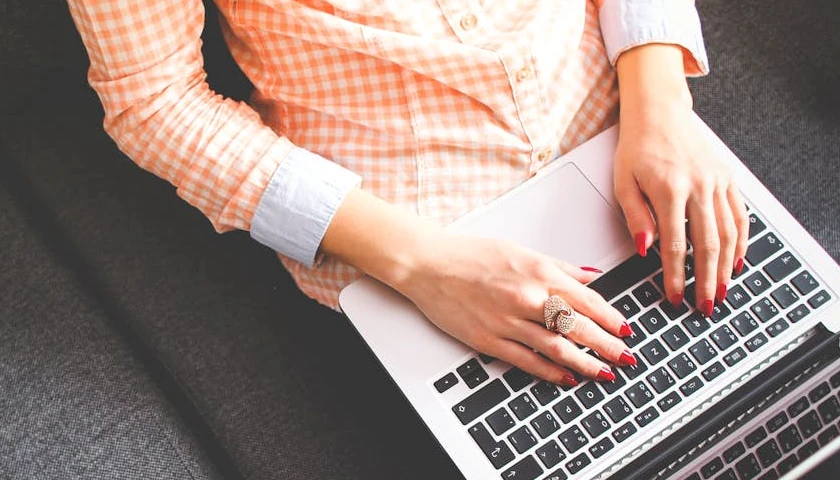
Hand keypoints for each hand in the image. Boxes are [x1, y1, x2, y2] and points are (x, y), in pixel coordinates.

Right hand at [395, 233, 634, 384]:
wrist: (429, 265)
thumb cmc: (471, 255)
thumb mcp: (521, 251)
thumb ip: (560, 267)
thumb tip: (591, 277)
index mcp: (538, 273)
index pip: (587, 301)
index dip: (611, 319)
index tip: (626, 330)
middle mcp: (527, 298)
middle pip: (578, 327)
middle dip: (608, 346)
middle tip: (627, 358)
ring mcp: (508, 321)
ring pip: (557, 348)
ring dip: (586, 363)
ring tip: (605, 373)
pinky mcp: (489, 340)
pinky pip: (527, 361)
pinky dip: (551, 371)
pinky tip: (567, 377)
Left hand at [614, 100, 748, 314]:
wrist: (659, 112)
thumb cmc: (637, 146)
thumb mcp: (623, 181)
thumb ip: (635, 216)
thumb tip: (645, 249)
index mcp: (669, 189)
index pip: (675, 244)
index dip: (675, 275)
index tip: (674, 296)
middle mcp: (698, 186)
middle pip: (707, 244)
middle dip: (707, 280)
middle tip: (705, 305)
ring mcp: (717, 181)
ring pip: (728, 232)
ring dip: (726, 266)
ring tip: (722, 290)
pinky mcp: (727, 177)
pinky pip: (739, 214)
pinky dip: (741, 240)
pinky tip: (736, 260)